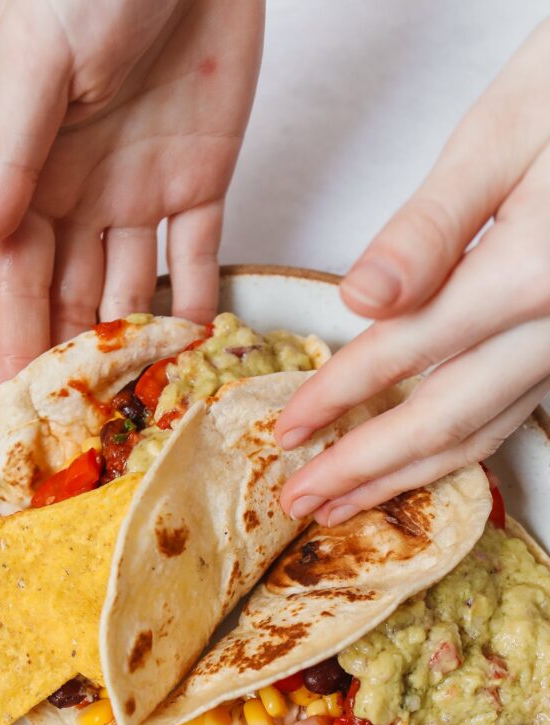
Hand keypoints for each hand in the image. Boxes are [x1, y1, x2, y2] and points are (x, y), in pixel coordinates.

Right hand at [0, 0, 263, 380]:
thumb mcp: (40, 64)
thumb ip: (7, 157)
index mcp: (33, 171)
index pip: (18, 276)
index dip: (19, 337)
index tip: (22, 401)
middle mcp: (83, 193)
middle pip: (72, 295)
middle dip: (76, 360)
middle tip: (84, 426)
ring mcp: (143, 191)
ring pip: (133, 288)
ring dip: (136, 348)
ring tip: (143, 410)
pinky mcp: (202, 178)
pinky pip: (199, 256)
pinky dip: (198, 304)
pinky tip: (195, 353)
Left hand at [275, 19, 549, 526]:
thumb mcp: (499, 135)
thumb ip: (428, 228)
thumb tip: (360, 300)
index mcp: (529, 272)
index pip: (406, 351)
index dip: (338, 397)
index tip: (286, 429)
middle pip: (444, 419)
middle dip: (363, 468)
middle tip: (298, 499)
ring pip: (481, 432)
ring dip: (405, 475)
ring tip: (342, 503)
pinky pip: (511, 414)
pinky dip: (456, 448)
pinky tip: (417, 462)